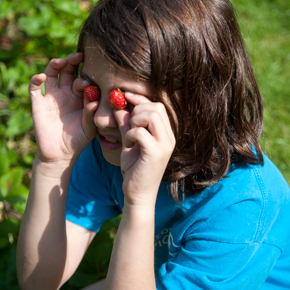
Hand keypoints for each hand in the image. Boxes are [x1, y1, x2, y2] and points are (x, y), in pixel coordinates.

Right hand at [28, 54, 97, 163]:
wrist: (60, 153)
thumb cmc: (78, 139)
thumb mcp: (88, 128)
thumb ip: (91, 114)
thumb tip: (94, 100)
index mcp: (80, 96)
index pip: (83, 78)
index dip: (85, 76)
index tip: (89, 79)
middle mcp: (65, 92)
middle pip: (68, 70)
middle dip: (72, 61)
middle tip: (78, 55)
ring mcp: (51, 96)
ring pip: (52, 73)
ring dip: (55, 64)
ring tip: (61, 61)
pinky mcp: (38, 102)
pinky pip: (34, 87)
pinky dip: (36, 79)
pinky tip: (42, 77)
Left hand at [114, 92, 175, 206]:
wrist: (138, 194)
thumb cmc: (134, 168)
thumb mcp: (129, 141)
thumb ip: (127, 124)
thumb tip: (119, 105)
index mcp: (166, 133)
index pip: (157, 105)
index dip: (140, 98)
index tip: (125, 96)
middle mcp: (169, 137)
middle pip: (156, 107)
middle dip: (137, 111)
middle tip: (128, 125)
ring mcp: (165, 145)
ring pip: (151, 115)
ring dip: (134, 121)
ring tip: (129, 136)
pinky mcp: (156, 153)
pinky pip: (140, 131)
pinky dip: (130, 135)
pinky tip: (127, 145)